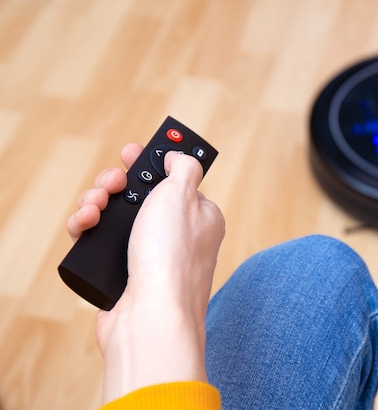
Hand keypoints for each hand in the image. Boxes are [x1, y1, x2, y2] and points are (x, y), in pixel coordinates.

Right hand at [66, 143, 224, 402]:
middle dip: (116, 184)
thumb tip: (179, 157)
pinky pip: (101, 242)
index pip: (175, 181)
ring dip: (97, 203)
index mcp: (200, 216)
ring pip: (115, 217)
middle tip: (112, 184)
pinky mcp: (124, 273)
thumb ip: (183, 168)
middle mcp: (177, 235)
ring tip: (93, 208)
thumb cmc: (171, 256)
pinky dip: (88, 229)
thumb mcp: (182, 196)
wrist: (150, 317)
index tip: (131, 154)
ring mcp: (150, 255)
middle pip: (139, 196)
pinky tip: (83, 225)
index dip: (151, 164)